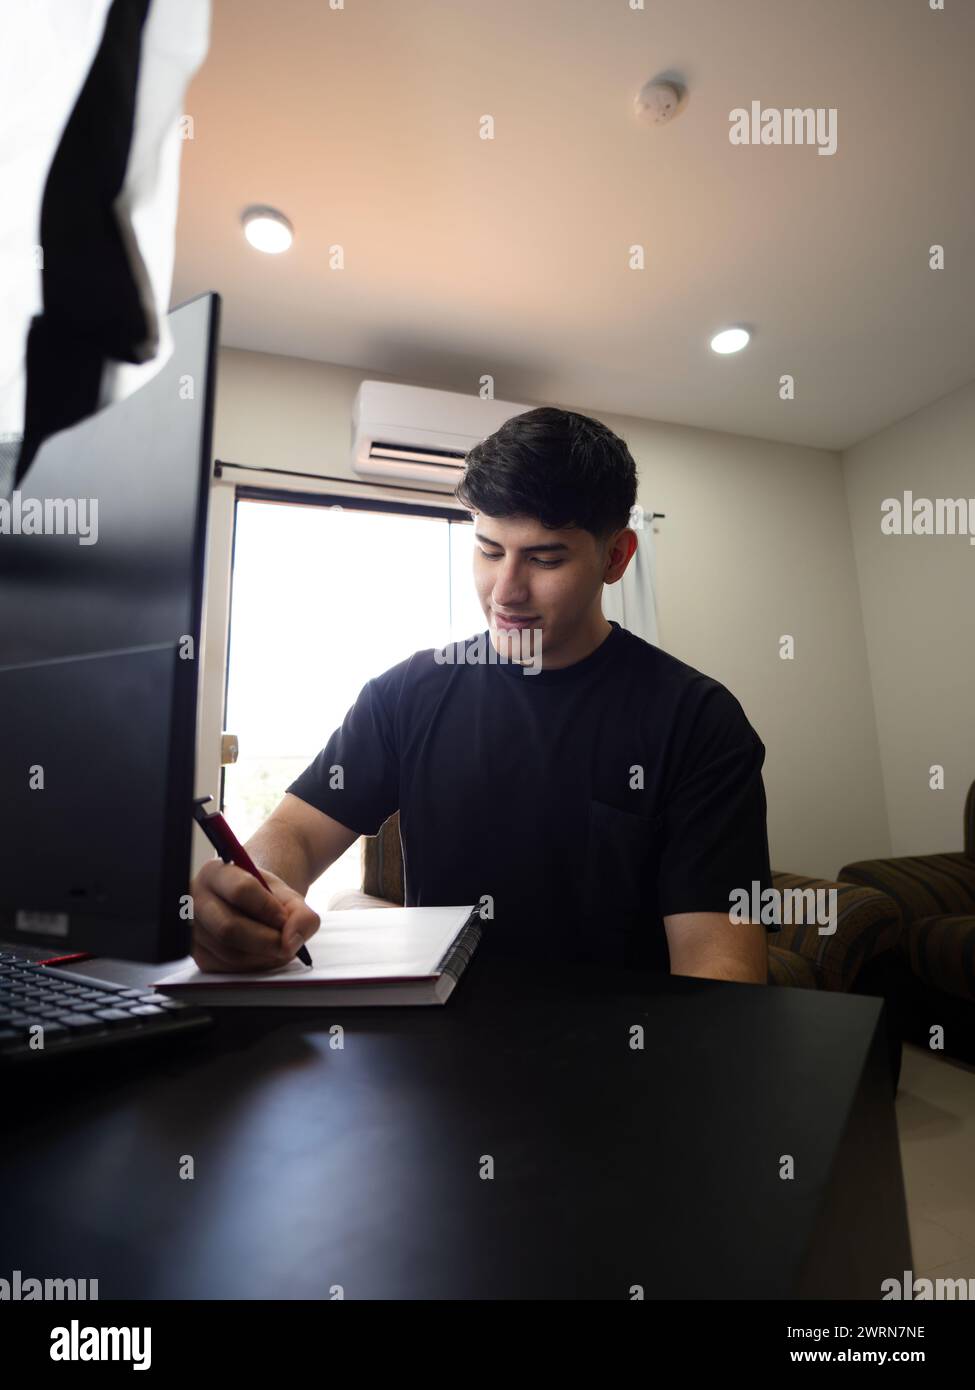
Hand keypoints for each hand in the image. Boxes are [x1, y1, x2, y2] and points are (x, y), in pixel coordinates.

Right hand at [189, 860, 319, 971]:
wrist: (250, 906)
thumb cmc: (265, 897)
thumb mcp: (287, 896)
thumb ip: (300, 913)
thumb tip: (292, 941)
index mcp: (215, 873)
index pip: (240, 890)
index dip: (267, 908)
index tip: (284, 918)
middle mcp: (195, 900)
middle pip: (229, 928)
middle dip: (266, 940)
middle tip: (287, 944)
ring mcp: (193, 931)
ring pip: (230, 953)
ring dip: (263, 956)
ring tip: (279, 946)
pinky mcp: (199, 956)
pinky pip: (229, 969)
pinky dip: (254, 966)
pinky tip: (265, 955)